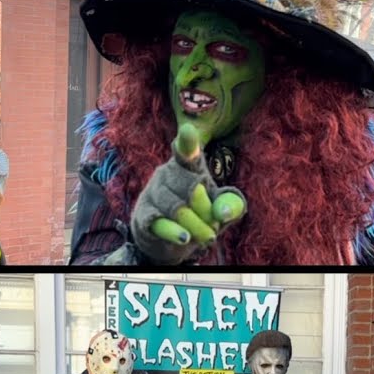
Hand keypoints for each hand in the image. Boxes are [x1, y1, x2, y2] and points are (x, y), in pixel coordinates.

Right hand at [128, 123, 245, 263]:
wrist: (167, 243)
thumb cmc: (198, 216)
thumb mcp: (220, 210)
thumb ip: (230, 206)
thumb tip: (223, 212)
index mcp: (186, 166)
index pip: (187, 152)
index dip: (187, 143)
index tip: (188, 131)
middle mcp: (166, 174)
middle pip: (190, 186)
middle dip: (207, 210)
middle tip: (215, 228)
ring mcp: (152, 193)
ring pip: (176, 208)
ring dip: (196, 226)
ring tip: (208, 238)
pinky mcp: (143, 215)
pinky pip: (160, 222)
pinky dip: (174, 232)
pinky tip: (184, 238)